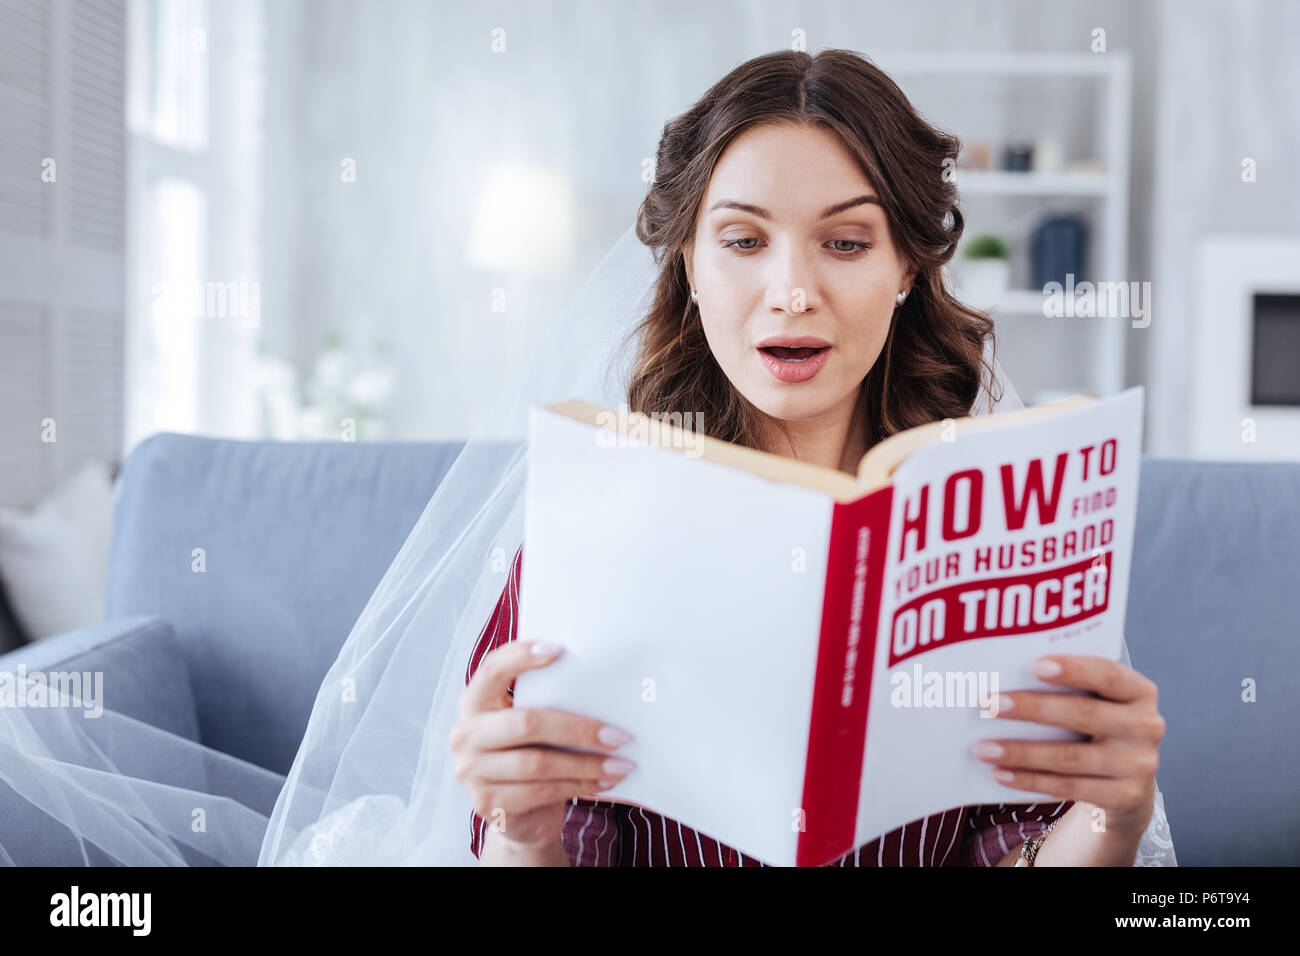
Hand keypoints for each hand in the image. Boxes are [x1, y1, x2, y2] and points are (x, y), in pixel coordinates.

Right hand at [449, 639, 635, 848]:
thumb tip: (599, 684)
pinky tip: (605, 783)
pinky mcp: (487, 804)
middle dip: (579, 729)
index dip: (522, 656)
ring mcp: (471, 771)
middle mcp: (465, 734)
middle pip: (527, 723)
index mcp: (475, 702)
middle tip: (620, 735)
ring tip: (621, 764)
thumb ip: (545, 703)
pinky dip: (579, 786)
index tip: (560, 650)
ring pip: (538, 763)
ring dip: (587, 764)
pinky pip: (542, 791)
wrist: (519, 815)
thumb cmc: (531, 755)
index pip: (493, 669)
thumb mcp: (530, 726)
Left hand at [971, 654, 1163, 836]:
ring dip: (1020, 752)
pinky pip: (1068, 787)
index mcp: (1139, 691)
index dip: (1072, 669)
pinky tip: (999, 773)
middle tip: (988, 704)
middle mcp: (1146, 726)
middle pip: (1082, 714)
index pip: (1108, 674)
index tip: (1032, 665)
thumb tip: (1005, 677)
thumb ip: (1069, 687)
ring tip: (982, 747)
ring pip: (1070, 757)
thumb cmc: (1097, 726)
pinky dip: (1029, 780)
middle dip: (1030, 708)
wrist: (1127, 784)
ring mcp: (1139, 765)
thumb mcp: (1097, 702)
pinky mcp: (1124, 797)